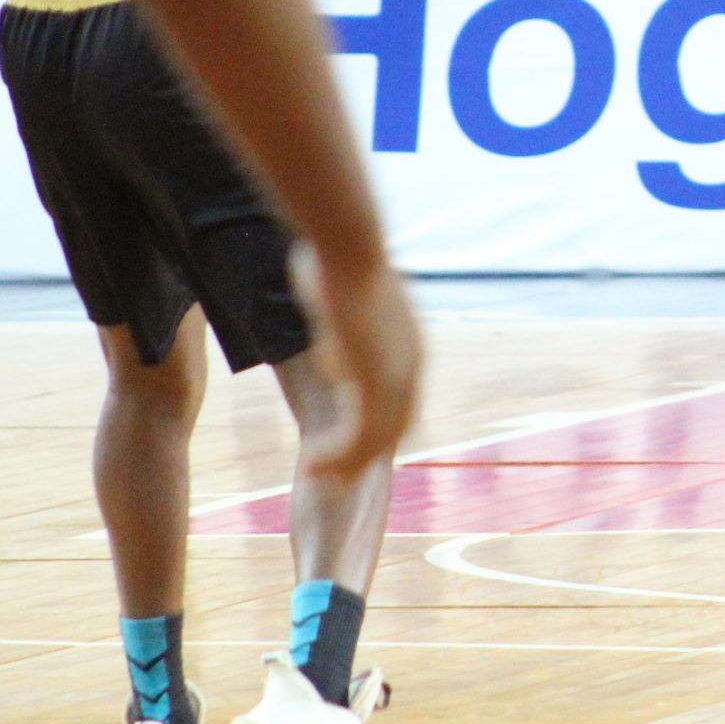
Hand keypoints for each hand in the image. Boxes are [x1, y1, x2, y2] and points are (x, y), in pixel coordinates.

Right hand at [290, 242, 422, 479]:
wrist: (348, 245)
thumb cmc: (334, 258)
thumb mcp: (334, 300)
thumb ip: (334, 326)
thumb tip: (325, 336)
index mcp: (408, 345)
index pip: (399, 399)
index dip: (374, 425)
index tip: (345, 445)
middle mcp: (412, 363)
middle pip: (394, 426)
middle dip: (363, 454)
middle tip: (333, 476)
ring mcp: (399, 375)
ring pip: (377, 439)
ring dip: (347, 463)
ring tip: (318, 479)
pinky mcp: (378, 383)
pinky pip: (359, 437)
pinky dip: (338, 458)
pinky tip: (313, 467)